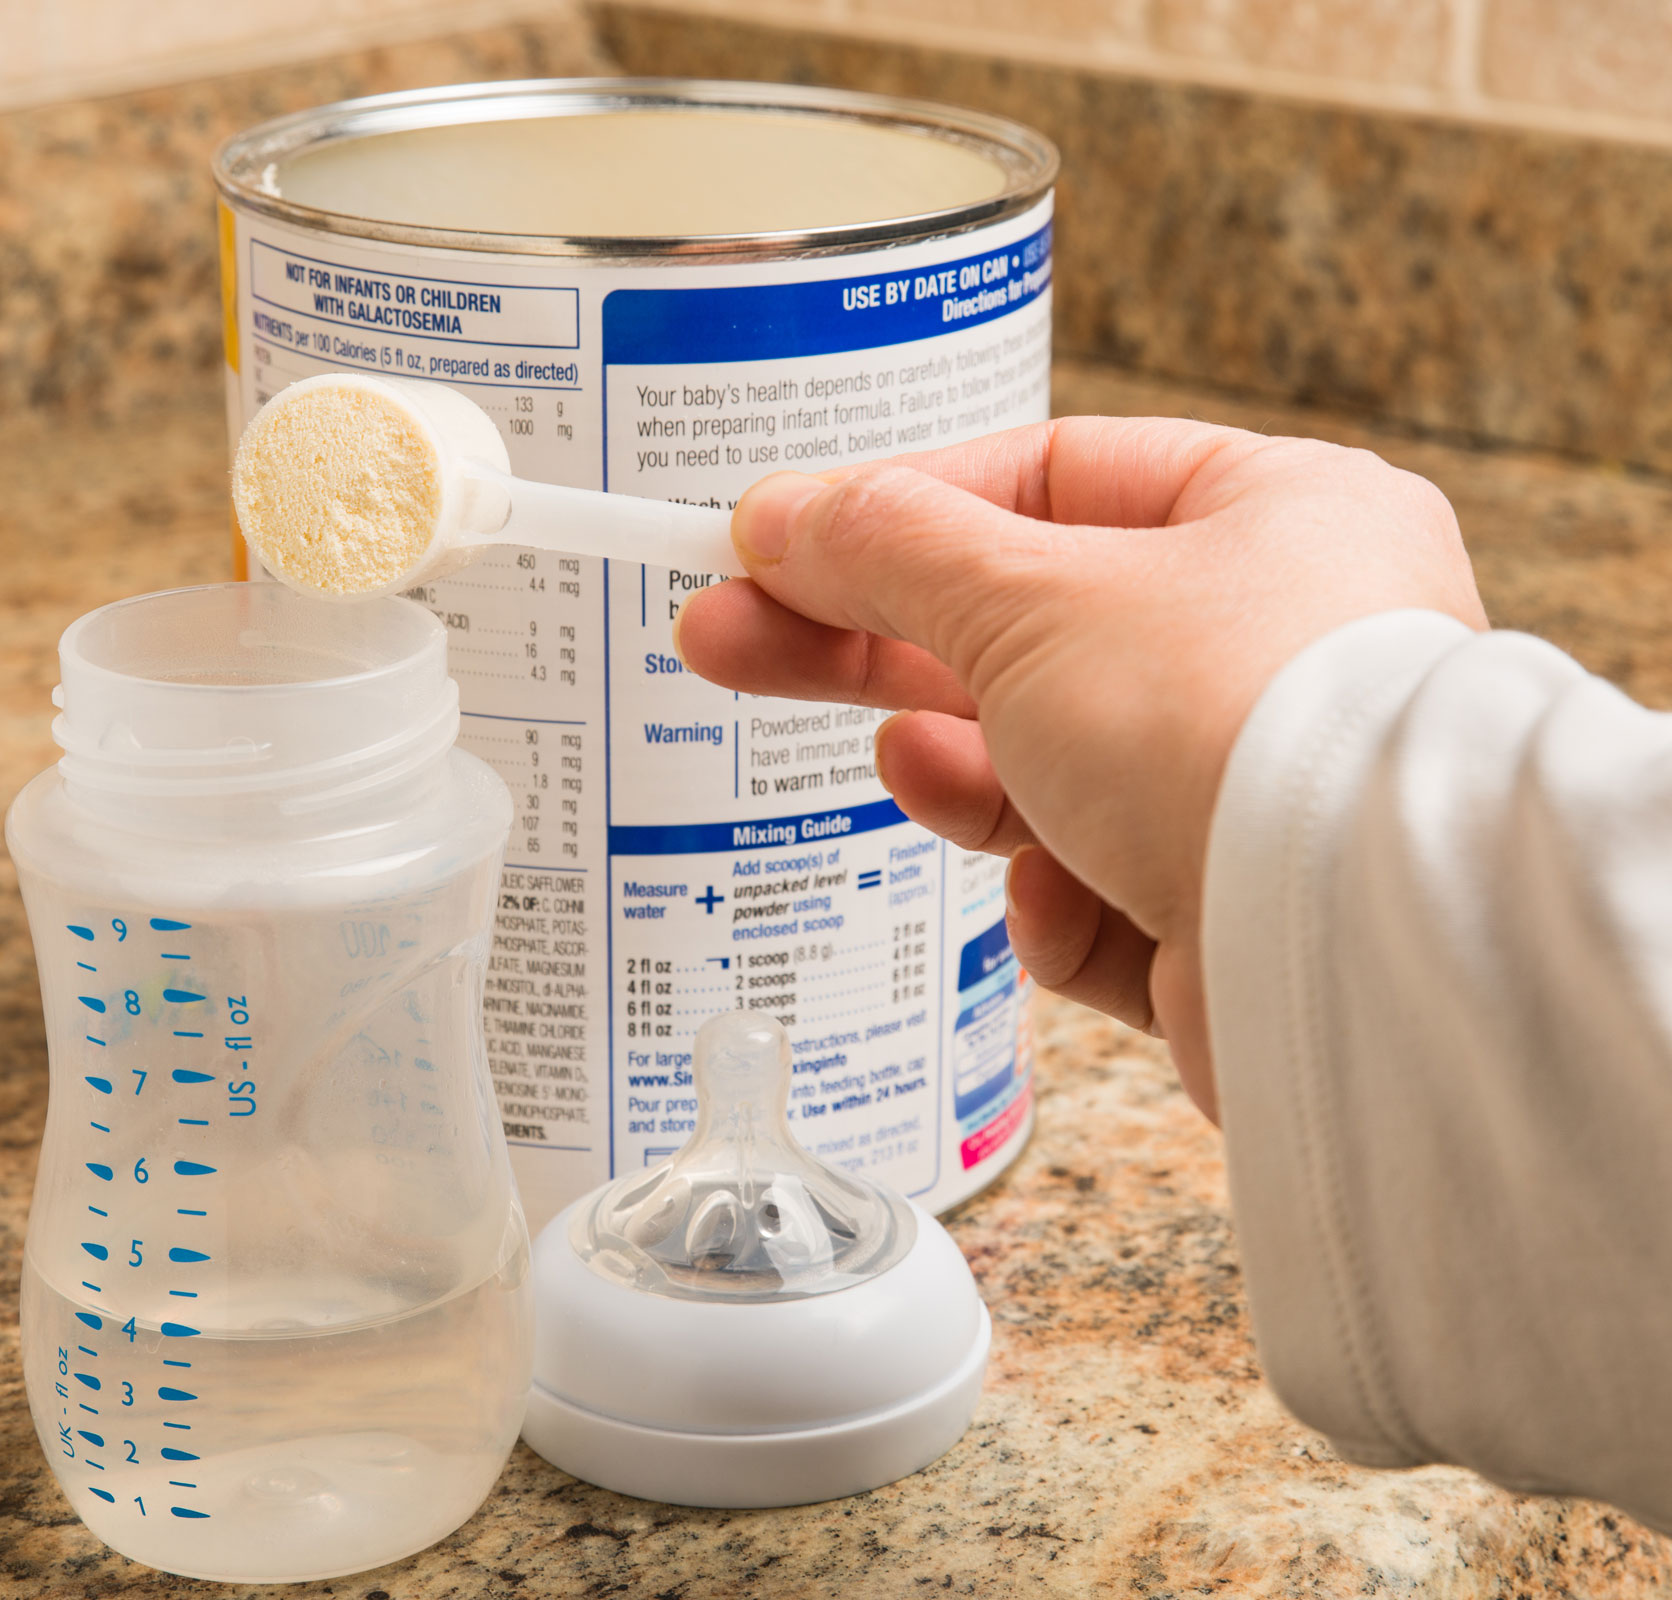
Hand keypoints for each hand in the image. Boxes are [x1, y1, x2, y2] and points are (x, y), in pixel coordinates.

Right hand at [673, 418, 1484, 1119]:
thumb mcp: (1027, 597)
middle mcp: (1279, 646)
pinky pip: (1103, 891)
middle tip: (726, 639)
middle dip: (872, 643)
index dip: (900, 510)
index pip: (1050, 478)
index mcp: (1273, 517)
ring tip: (903, 766)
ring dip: (968, 777)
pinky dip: (1061, 897)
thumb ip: (891, 549)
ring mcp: (1257, 787)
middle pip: (1025, 628)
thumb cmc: (1233, 723)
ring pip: (1055, 770)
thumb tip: (780, 512)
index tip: (776, 542)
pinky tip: (1063, 894)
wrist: (1358, 960)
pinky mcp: (1235, 919)